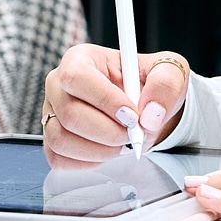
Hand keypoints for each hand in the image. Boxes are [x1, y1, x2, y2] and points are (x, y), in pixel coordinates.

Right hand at [40, 44, 190, 168]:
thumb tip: (150, 114)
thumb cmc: (149, 85)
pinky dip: (88, 162)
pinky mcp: (52, 140)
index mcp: (81, 58)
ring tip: (122, 143)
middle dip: (108, 132)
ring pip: (61, 139)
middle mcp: (59, 85)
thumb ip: (165, 85)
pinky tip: (107, 150)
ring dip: (100, 150)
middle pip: (69, 114)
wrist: (144, 110)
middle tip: (133, 134)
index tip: (132, 116)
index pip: (77, 77)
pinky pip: (59, 159)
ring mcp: (52, 113)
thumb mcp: (169, 72)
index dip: (105, 100)